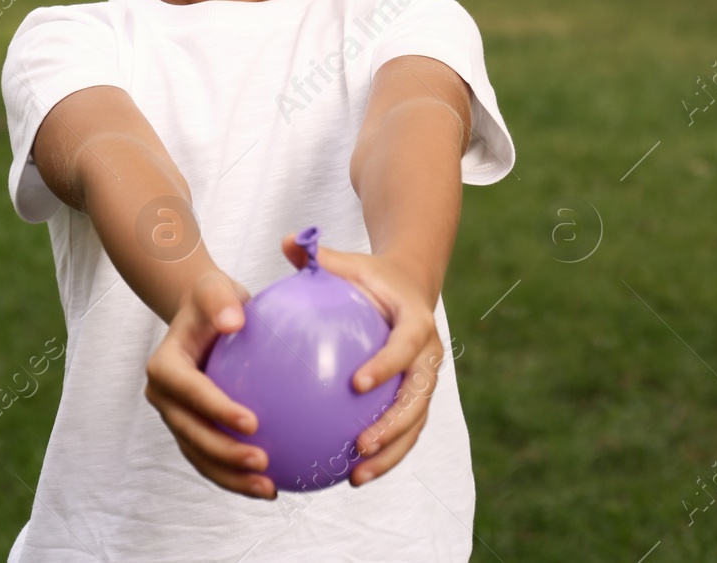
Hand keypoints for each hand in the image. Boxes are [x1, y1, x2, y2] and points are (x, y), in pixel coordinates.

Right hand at [143, 271, 276, 498]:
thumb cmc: (212, 300)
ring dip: (232, 477)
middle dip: (225, 455)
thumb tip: (235, 321)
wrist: (203, 316)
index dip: (217, 410)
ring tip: (269, 488)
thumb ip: (221, 300)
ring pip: (201, 457)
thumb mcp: (214, 288)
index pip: (191, 393)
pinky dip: (237, 476)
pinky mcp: (193, 431)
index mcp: (164, 368)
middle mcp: (164, 399)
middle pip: (193, 434)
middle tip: (263, 462)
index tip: (253, 422)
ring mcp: (176, 419)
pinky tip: (273, 484)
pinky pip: (213, 460)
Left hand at [280, 233, 443, 486]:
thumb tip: (287, 240)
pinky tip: (347, 473)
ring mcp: (427, 381)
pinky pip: (404, 432)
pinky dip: (383, 455)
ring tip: (355, 476)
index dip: (386, 365)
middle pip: (418, 396)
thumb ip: (318, 256)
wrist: (409, 288)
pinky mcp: (418, 398)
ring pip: (415, 424)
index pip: (405, 346)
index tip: (356, 384)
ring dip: (390, 453)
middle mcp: (429, 356)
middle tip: (359, 445)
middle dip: (393, 426)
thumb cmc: (368, 277)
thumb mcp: (347, 263)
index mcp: (416, 322)